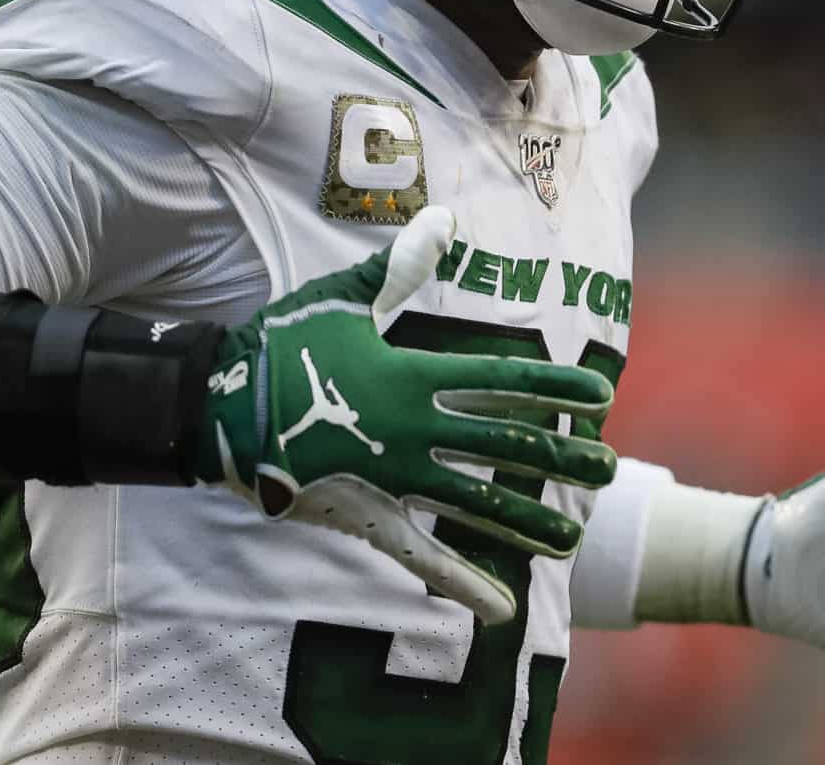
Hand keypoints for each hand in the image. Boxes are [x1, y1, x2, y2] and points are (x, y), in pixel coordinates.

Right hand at [192, 207, 617, 623]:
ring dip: (531, 522)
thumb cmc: (279, 348)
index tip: (599, 397)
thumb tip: (444, 217)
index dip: (555, 389)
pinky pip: (423, 558)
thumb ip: (399, 266)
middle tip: (609, 468)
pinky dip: (464, 584)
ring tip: (576, 536)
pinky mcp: (365, 519)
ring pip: (478, 505)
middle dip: (563, 457)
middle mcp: (413, 429)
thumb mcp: (340, 301)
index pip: (502, 381)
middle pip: (505, 445)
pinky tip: (504, 607)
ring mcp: (392, 479)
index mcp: (412, 375)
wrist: (214, 409)